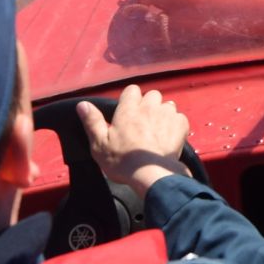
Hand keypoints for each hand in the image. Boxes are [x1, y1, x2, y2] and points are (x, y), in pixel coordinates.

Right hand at [79, 84, 189, 199]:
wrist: (151, 173)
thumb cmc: (122, 161)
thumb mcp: (100, 144)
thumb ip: (92, 122)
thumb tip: (82, 104)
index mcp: (128, 109)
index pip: (132, 90)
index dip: (130, 99)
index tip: (128, 111)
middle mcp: (149, 107)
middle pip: (152, 95)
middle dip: (149, 105)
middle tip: (144, 122)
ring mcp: (167, 114)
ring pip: (168, 105)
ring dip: (163, 113)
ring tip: (158, 129)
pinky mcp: (181, 125)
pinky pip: (180, 117)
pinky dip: (176, 124)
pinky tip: (170, 136)